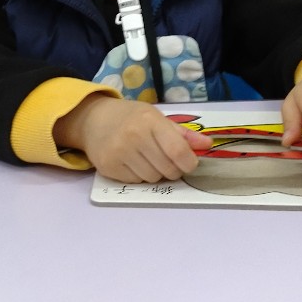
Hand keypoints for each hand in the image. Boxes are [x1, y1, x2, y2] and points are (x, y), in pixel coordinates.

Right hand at [55, 94, 211, 182]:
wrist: (93, 120)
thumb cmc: (131, 118)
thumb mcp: (157, 118)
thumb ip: (183, 133)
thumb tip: (208, 144)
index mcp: (150, 121)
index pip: (178, 151)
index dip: (189, 163)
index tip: (189, 164)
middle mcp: (134, 136)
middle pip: (168, 169)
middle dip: (173, 169)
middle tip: (166, 160)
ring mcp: (119, 153)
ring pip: (153, 179)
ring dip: (156, 173)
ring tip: (147, 159)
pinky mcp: (109, 167)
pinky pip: (137, 183)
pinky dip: (140, 176)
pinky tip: (133, 163)